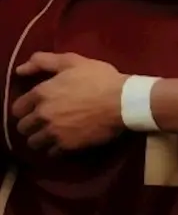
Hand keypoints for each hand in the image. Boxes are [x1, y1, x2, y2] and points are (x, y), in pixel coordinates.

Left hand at [12, 52, 129, 153]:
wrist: (124, 102)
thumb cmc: (100, 79)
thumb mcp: (72, 61)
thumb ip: (43, 61)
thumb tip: (20, 70)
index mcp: (41, 93)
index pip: (17, 108)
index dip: (24, 109)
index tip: (33, 109)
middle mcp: (43, 115)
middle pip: (23, 127)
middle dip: (30, 125)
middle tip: (42, 123)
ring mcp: (54, 132)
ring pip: (34, 142)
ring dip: (40, 139)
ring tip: (51, 135)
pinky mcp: (68, 145)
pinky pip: (51, 153)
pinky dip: (55, 149)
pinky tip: (63, 143)